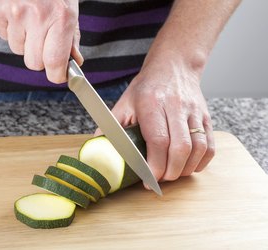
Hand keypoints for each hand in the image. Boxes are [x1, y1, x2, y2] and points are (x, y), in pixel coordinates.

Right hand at [0, 0, 82, 82]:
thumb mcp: (70, 10)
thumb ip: (71, 38)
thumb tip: (73, 64)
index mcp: (60, 17)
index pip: (54, 62)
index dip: (57, 74)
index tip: (58, 75)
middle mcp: (37, 16)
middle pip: (33, 63)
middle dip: (40, 57)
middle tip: (44, 41)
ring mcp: (14, 12)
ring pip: (18, 49)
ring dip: (25, 41)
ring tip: (30, 20)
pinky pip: (3, 35)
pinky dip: (11, 29)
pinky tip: (18, 13)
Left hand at [109, 50, 214, 183]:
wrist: (173, 66)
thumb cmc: (147, 87)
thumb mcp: (124, 102)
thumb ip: (111, 126)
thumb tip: (98, 148)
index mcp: (152, 103)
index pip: (158, 140)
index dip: (155, 165)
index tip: (148, 179)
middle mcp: (176, 107)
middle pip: (181, 147)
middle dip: (171, 171)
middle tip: (160, 179)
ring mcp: (194, 112)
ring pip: (198, 148)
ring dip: (186, 169)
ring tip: (172, 173)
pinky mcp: (206, 117)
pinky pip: (210, 145)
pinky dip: (201, 162)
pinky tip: (188, 166)